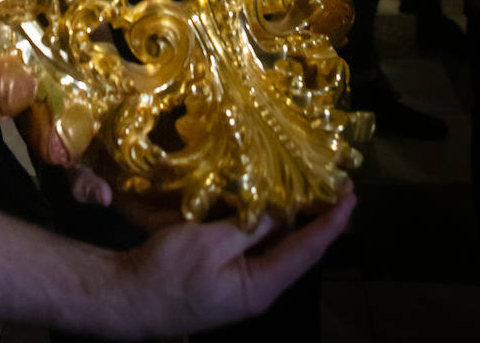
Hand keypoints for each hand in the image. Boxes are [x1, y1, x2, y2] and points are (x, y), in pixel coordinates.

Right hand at [119, 186, 355, 334]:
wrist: (128, 299)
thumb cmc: (169, 275)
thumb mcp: (209, 245)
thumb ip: (249, 227)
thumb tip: (282, 210)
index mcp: (262, 285)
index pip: (308, 250)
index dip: (332, 222)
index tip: (351, 194)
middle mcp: (260, 286)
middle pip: (298, 247)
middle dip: (318, 215)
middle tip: (333, 180)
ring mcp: (242, 281)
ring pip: (277, 244)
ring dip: (292, 216)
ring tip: (308, 184)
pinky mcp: (225, 273)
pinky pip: (255, 244)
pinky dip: (265, 221)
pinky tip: (264, 200)